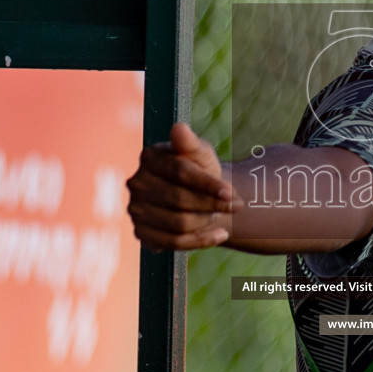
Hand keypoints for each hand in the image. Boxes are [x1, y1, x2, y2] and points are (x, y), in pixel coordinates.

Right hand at [126, 123, 240, 249]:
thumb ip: (191, 144)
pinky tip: (221, 234)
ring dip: (206, 221)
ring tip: (220, 214)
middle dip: (212, 204)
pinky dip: (201, 241)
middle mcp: (136, 184)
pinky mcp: (142, 233)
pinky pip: (174, 243)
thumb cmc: (201, 170)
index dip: (207, 184)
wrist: (200, 196)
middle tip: (236, 205)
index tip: (231, 192)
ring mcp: (136, 211)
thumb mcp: (202, 154)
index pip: (180, 172)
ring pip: (178, 223)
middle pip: (178, 200)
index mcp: (149, 157)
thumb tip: (179, 128)